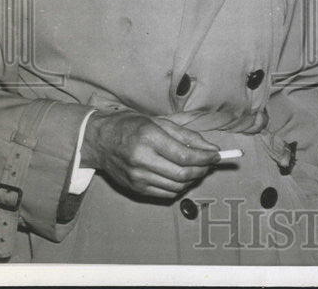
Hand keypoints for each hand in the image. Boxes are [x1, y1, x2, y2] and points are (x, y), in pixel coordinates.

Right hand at [81, 110, 220, 198]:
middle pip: (182, 174)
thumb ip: (187, 136)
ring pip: (177, 186)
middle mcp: (142, 159)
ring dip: (193, 179)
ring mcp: (137, 177)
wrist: (99, 141)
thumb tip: (212, 149)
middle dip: (203, 170)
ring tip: (197, 168)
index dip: (205, 157)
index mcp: (149, 138)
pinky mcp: (135, 188)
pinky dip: (180, 187)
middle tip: (210, 163)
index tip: (218, 155)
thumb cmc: (132, 126)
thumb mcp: (160, 122)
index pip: (185, 155)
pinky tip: (182, 176)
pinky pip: (166, 194)